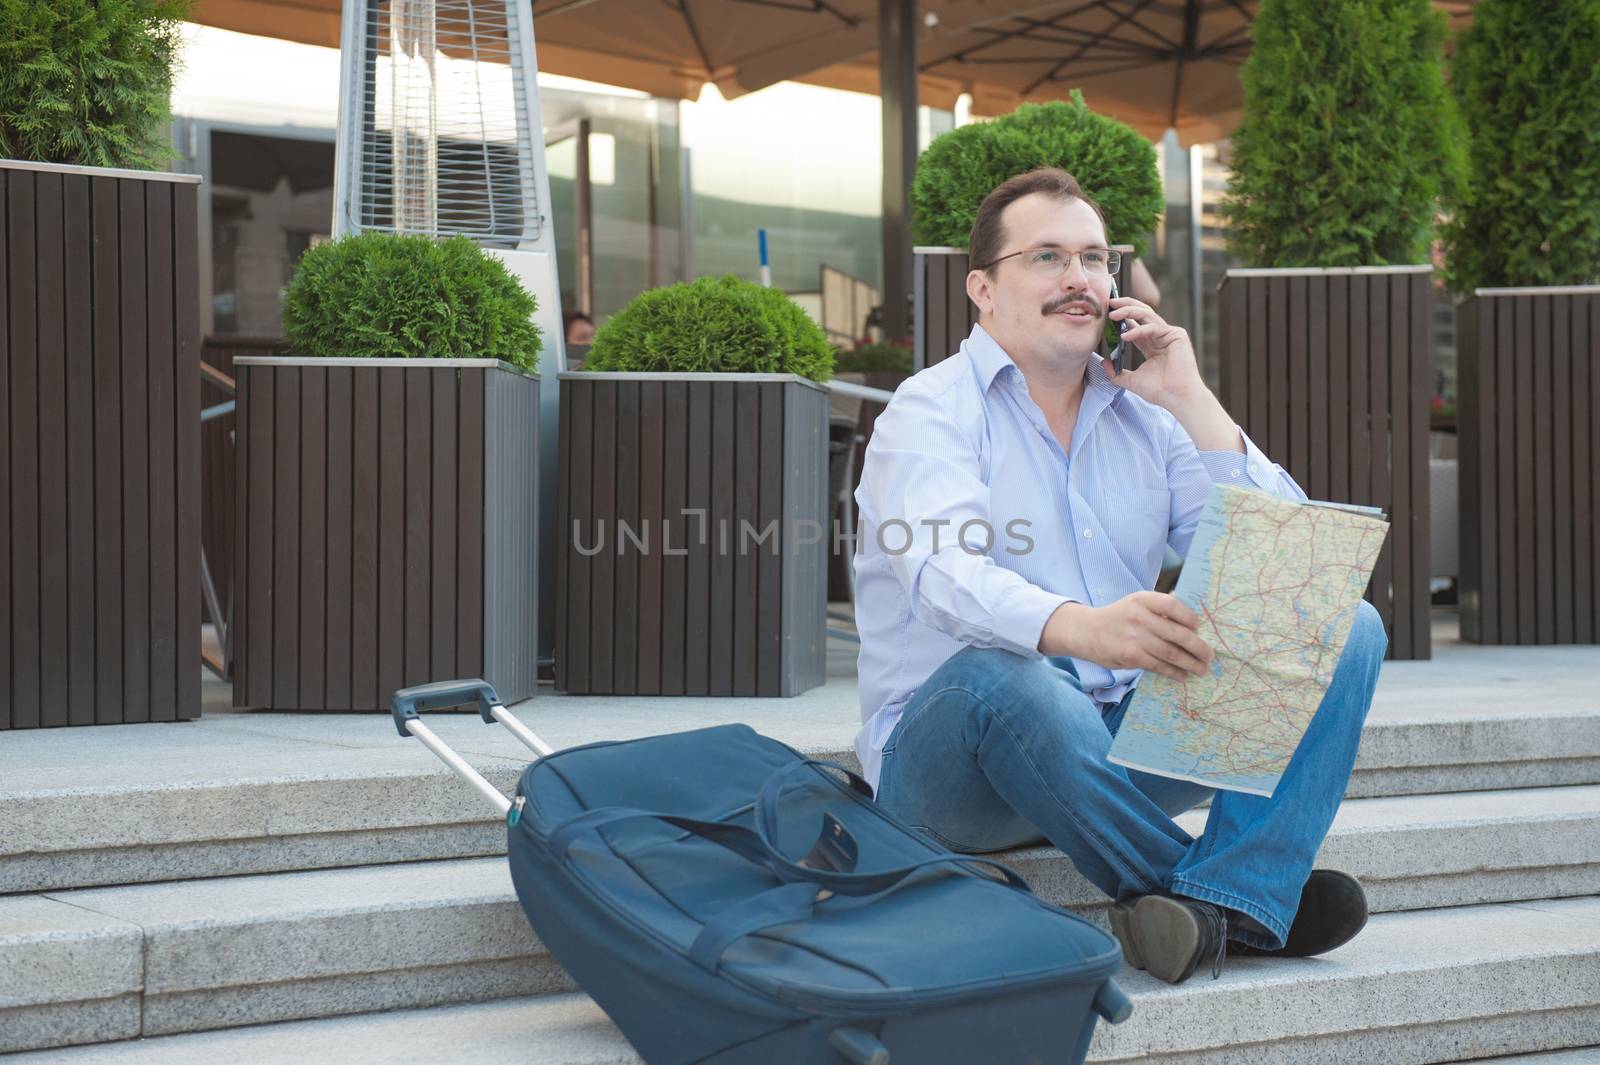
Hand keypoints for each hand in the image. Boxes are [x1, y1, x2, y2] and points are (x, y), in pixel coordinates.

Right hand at [1040, 592, 1213, 681]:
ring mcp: (1135, 638)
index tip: (1198, 628)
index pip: (1173, 606)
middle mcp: (1139, 617)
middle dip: (1199, 647)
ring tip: (1202, 669)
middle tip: (1210, 656)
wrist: (1086, 631)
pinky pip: (1159, 666)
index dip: (1190, 618)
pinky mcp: (1131, 657)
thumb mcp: (1135, 604)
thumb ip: (1159, 610)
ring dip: (1191, 663)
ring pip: (1172, 653)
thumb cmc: (1118, 617)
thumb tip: (1192, 625)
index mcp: (1142, 599)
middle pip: (1178, 634)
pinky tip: (1183, 675)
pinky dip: (1174, 672)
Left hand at [1103, 297, 1205, 409]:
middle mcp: (1160, 336)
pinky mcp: (1177, 335)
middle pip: (1141, 313)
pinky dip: (1138, 330)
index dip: (1120, 317)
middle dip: (1125, 305)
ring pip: (1147, 315)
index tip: (1105, 313)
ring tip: (1112, 315)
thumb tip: (1103, 362)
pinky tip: (1124, 337)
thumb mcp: (1130, 380)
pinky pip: (1153, 327)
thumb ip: (1116, 372)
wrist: (1176, 398)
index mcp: (1150, 344)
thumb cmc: (1158, 391)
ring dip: (1129, 311)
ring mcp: (1169, 334)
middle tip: (1109, 302)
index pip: (1133, 324)